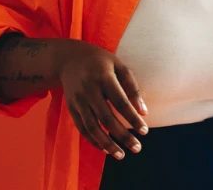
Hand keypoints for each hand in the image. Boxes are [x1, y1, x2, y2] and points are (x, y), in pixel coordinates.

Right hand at [54, 39, 148, 159]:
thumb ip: (132, 87)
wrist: (68, 59)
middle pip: (106, 118)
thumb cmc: (100, 62)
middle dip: (122, 135)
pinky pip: (82, 128)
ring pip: (92, 127)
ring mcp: (78, 100)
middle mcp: (89, 90)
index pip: (120, 102)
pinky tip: (105, 149)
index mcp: (103, 77)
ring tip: (121, 155)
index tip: (145, 131)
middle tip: (137, 148)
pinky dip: (93, 140)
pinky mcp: (71, 108)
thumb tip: (144, 112)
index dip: (132, 118)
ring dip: (107, 143)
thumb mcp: (119, 66)